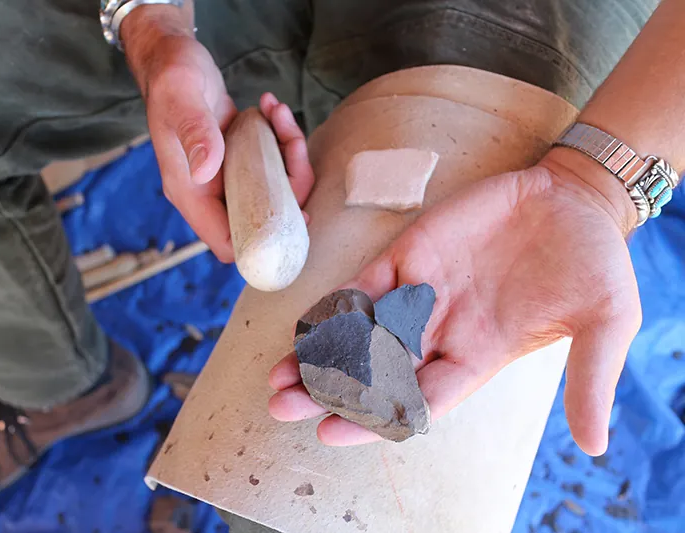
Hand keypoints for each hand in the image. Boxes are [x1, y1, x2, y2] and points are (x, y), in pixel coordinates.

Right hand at [122, 12, 312, 261]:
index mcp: (189, 192)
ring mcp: (225, 176)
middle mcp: (208, 191)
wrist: (171, 57)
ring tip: (280, 115)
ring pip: (273, 189)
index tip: (295, 215)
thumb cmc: (171, 76)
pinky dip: (282, 139)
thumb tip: (206, 169)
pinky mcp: (239, 159)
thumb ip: (194, 132)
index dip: (263, 240)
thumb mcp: (180, 97)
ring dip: (289, 156)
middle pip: (260, 218)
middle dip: (289, 189)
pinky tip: (272, 109)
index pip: (227, 242)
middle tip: (294, 148)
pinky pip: (272, 164)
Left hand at [268, 159, 641, 455]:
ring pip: (358, 333)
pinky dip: (335, 306)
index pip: (417, 400)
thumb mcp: (605, 322)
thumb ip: (591, 378)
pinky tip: (305, 326)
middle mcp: (440, 332)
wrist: (574, 199)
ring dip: (319, 354)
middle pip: (373, 372)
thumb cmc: (593, 263)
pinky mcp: (409, 253)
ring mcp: (420, 292)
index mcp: (478, 357)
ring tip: (279, 377)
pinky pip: (363, 285)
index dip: (374, 418)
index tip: (332, 431)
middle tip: (284, 407)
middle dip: (329, 390)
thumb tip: (595, 446)